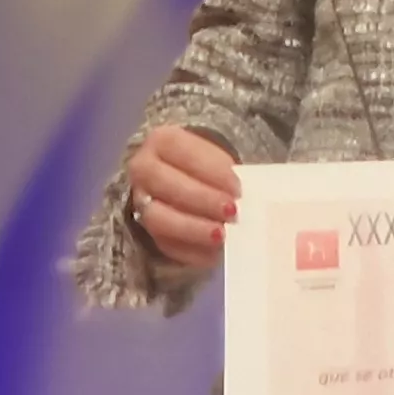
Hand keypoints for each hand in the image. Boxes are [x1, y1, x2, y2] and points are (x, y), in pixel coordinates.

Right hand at [126, 126, 239, 269]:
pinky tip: (215, 253)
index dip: (210, 169)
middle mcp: (144, 169)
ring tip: (222, 235)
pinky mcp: (148, 233)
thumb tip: (253, 193)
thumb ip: (229, 172)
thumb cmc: (212, 168)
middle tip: (232, 211)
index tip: (238, 187)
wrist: (189, 183)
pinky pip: (165, 245)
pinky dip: (191, 251)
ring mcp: (140, 202)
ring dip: (192, 228)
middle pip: (165, 183)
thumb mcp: (219, 159)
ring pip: (158, 218)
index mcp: (163, 141)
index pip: (180, 150)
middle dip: (201, 199)